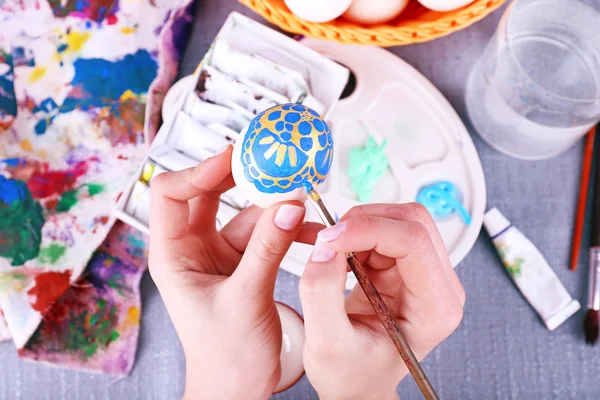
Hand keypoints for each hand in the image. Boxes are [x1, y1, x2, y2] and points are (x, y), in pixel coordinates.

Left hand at [148, 146, 319, 398]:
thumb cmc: (225, 355)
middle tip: (273, 163)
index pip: (172, 194)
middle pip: (210, 194)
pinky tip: (309, 230)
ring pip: (246, 213)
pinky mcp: (245, 262)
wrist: (239, 387)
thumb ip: (267, 249)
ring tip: (305, 203)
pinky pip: (266, 233)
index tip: (236, 157)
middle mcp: (192, 247)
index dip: (199, 170)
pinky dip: (287, 228)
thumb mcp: (245, 298)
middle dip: (242, 179)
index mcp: (172, 254)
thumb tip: (288, 206)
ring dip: (276, 208)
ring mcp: (220, 253)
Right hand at [299, 204, 465, 399]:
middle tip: (327, 242)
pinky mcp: (402, 265)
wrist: (358, 383)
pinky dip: (352, 232)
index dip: (368, 230)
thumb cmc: (352, 374)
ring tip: (328, 251)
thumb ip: (321, 292)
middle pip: (410, 221)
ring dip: (356, 225)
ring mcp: (421, 271)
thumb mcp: (327, 343)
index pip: (414, 242)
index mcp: (435, 308)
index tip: (329, 239)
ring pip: (394, 219)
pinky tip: (333, 252)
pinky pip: (379, 229)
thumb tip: (325, 245)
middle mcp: (437, 285)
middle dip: (363, 222)